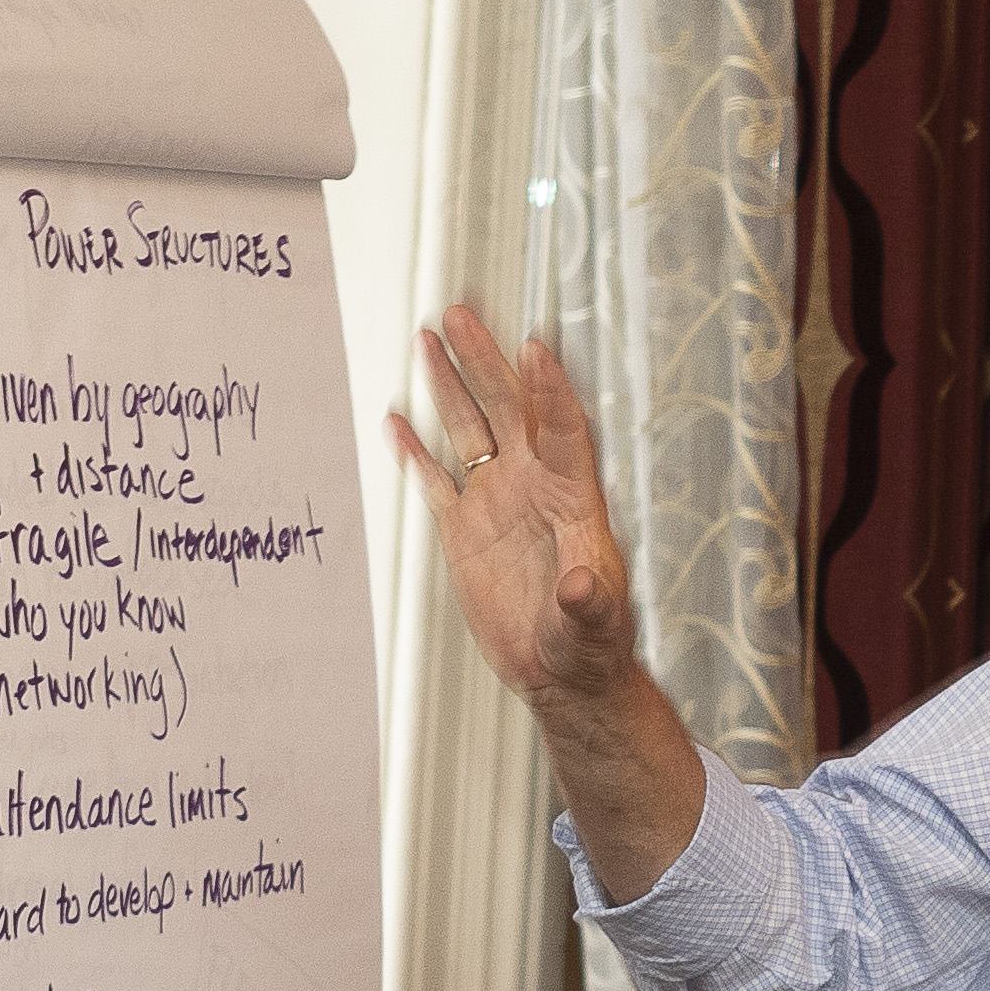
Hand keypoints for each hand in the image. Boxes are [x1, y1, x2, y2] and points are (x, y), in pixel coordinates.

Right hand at [386, 303, 646, 712]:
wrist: (561, 674)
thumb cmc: (590, 645)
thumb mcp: (593, 626)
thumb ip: (588, 603)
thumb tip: (583, 584)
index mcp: (573, 499)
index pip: (564, 430)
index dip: (550, 391)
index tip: (534, 348)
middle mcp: (534, 488)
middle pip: (510, 408)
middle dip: (485, 360)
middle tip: (459, 315)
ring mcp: (497, 503)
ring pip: (471, 429)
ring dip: (451, 384)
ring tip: (430, 338)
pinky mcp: (465, 530)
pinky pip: (436, 479)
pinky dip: (415, 450)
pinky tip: (396, 418)